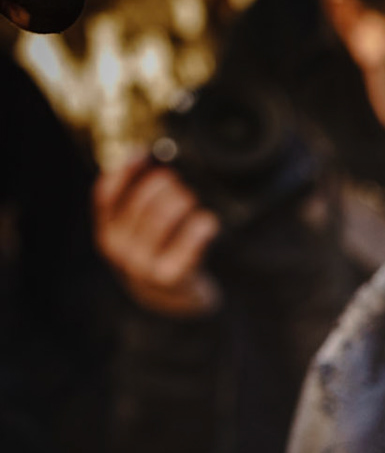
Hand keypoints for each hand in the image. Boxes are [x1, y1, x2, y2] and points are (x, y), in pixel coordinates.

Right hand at [94, 159, 220, 316]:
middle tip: (180, 182)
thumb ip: (136, 199)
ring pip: (164, 217)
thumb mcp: (139, 229)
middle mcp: (119, 249)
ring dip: (184, 201)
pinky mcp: (170, 276)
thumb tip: (146, 154)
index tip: (147, 153)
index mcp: (107, 233)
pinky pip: (188, 241)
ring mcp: (142, 265)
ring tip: (193, 199)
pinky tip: (209, 221)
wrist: (174, 299)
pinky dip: (201, 226)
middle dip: (165, 185)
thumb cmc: (160, 252)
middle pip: (142, 202)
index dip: (125, 170)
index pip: (106, 194)